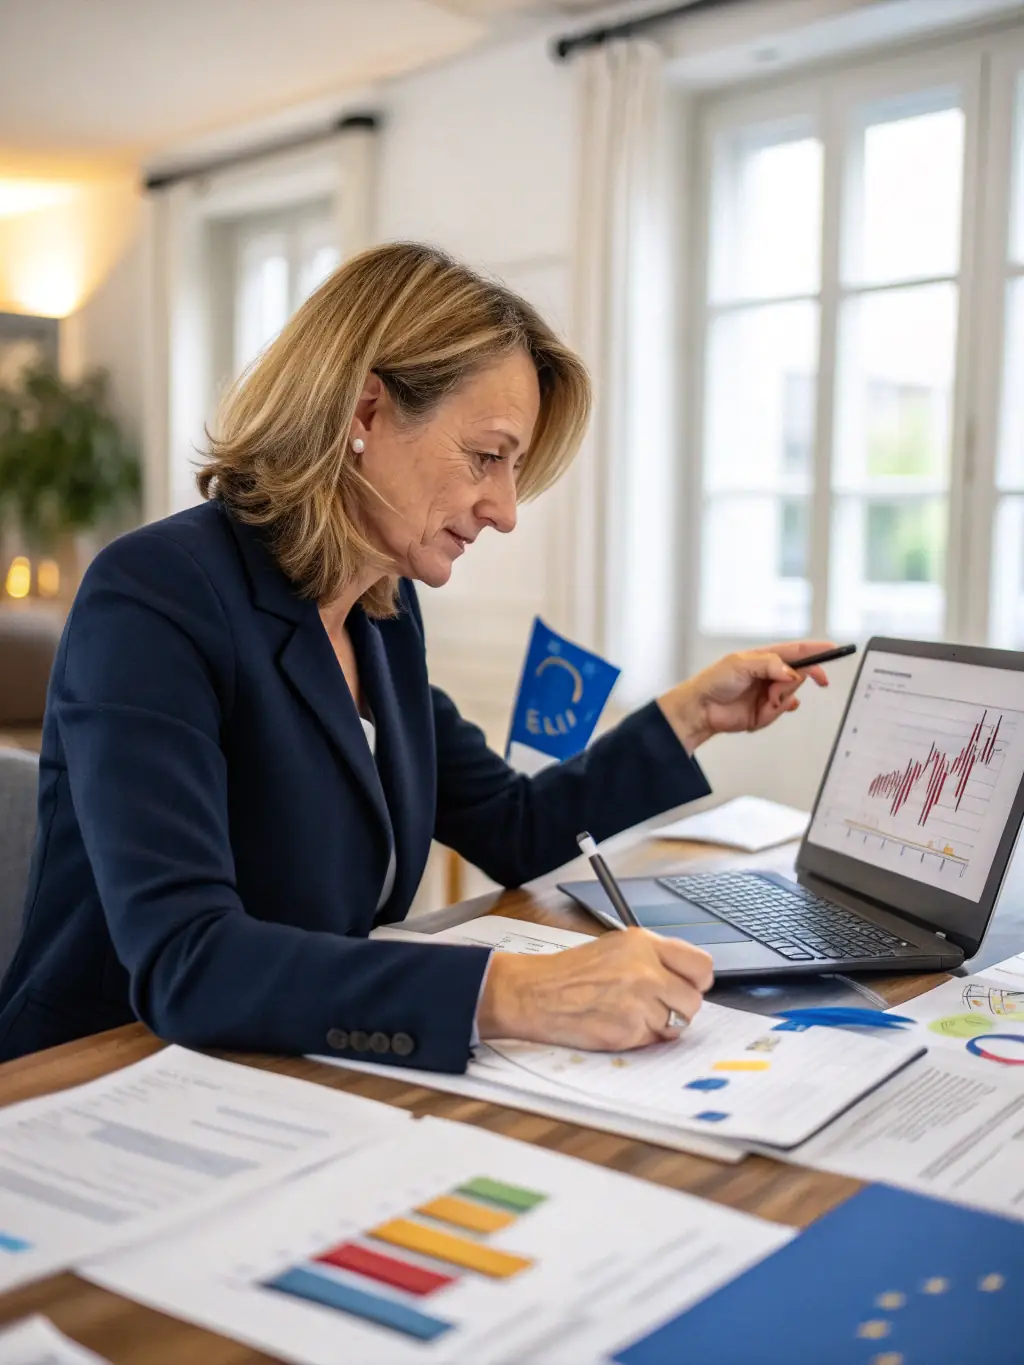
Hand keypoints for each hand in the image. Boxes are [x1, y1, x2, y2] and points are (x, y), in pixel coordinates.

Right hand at [476, 928, 713, 1051]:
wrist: (534, 992)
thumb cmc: (569, 973)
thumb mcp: (615, 948)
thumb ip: (652, 959)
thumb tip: (685, 979)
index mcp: (643, 943)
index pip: (701, 965)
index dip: (696, 981)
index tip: (687, 987)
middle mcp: (645, 969)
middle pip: (693, 1000)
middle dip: (677, 1009)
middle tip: (653, 1007)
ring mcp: (638, 1000)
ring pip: (677, 1024)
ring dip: (658, 1026)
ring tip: (630, 1015)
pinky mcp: (628, 1029)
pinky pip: (653, 1041)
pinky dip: (639, 1039)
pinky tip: (616, 1025)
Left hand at [656, 641, 835, 752]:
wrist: (701, 709)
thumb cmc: (714, 681)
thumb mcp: (741, 664)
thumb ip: (770, 664)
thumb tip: (792, 671)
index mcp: (765, 657)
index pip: (798, 651)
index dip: (817, 650)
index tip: (835, 649)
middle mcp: (770, 673)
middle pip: (799, 675)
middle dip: (791, 683)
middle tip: (776, 689)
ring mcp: (769, 692)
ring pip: (791, 694)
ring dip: (780, 699)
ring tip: (763, 701)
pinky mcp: (765, 711)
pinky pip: (782, 710)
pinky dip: (778, 710)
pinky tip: (769, 708)